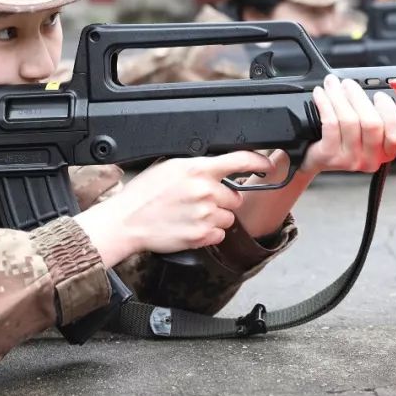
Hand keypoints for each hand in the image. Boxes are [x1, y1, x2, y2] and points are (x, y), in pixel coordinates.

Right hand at [75, 151, 274, 265]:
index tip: (267, 164)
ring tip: (192, 215)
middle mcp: (205, 190)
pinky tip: (191, 227)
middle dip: (223, 199)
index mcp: (198, 169)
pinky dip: (210, 232)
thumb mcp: (169, 167)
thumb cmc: (144, 194)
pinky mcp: (202, 235)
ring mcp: (205, 214)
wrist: (128, 221)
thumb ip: (196, 166)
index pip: (239, 160)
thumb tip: (215, 166)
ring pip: (229, 217)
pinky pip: (220, 233)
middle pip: (235, 196)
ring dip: (216, 217)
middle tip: (200, 201)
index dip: (259, 161)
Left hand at [298, 75, 395, 174]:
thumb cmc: (343, 140)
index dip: (390, 112)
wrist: (315, 159)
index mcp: (386, 151)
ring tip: (332, 85)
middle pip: (372, 123)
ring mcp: (350, 159)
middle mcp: (371, 158)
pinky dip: (325, 103)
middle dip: (358, 97)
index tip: (379, 95)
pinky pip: (330, 123)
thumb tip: (375, 89)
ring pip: (349, 121)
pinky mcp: (330, 156)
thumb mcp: (366, 131)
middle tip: (348, 84)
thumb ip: (377, 114)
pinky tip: (320, 94)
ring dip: (339, 96)